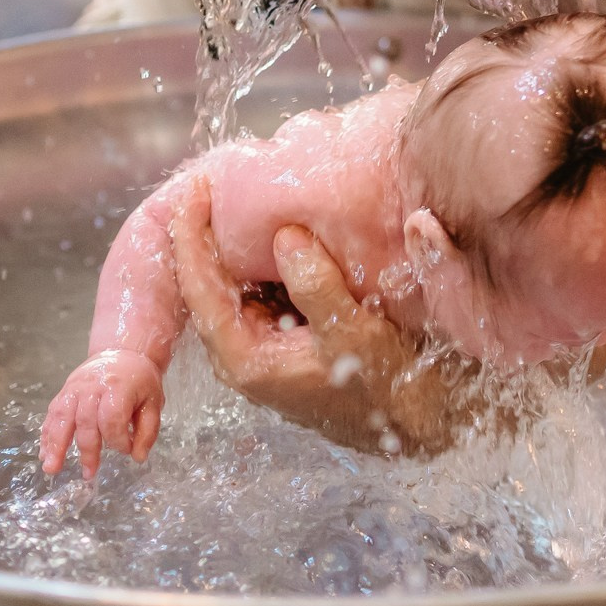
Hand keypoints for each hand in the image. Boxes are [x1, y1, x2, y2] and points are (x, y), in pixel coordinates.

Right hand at [40, 349, 166, 476]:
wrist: (122, 352)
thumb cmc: (140, 381)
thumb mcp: (153, 402)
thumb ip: (148, 431)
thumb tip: (138, 458)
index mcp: (118, 387)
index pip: (112, 419)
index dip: (118, 440)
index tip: (126, 450)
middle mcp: (92, 387)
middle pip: (85, 421)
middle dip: (87, 451)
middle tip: (89, 474)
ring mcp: (75, 388)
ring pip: (62, 418)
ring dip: (55, 445)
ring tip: (52, 468)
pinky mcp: (64, 391)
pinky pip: (52, 414)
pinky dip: (47, 435)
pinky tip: (45, 454)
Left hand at [167, 184, 457, 454]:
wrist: (414, 423)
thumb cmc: (383, 388)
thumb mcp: (352, 333)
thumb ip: (317, 284)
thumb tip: (285, 235)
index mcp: (243, 357)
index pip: (199, 286)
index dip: (191, 234)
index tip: (193, 187)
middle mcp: (242, 353)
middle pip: (209, 282)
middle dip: (208, 233)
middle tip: (212, 181)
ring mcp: (262, 346)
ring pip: (238, 284)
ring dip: (240, 244)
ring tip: (241, 195)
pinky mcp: (283, 339)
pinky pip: (265, 290)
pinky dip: (266, 260)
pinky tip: (280, 230)